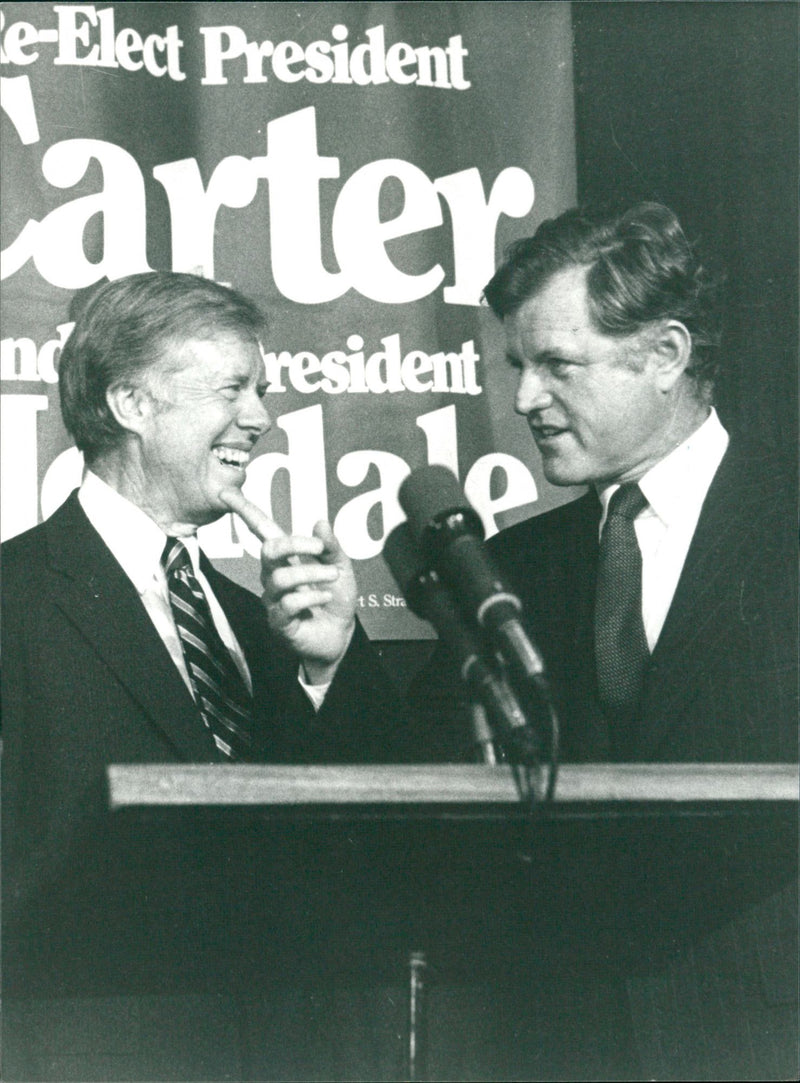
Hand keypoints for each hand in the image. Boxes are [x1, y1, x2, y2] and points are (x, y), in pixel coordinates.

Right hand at [220, 488, 356, 684]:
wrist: (340, 635)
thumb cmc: (335, 599)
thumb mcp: (340, 568)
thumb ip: (331, 547)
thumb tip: (320, 522)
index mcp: (286, 558)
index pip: (261, 530)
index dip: (245, 511)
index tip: (226, 492)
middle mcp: (273, 575)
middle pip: (269, 550)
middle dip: (295, 544)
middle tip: (321, 549)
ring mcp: (273, 599)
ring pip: (281, 577)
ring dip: (312, 573)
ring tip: (334, 578)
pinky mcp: (278, 621)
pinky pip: (288, 603)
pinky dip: (312, 597)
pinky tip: (325, 598)